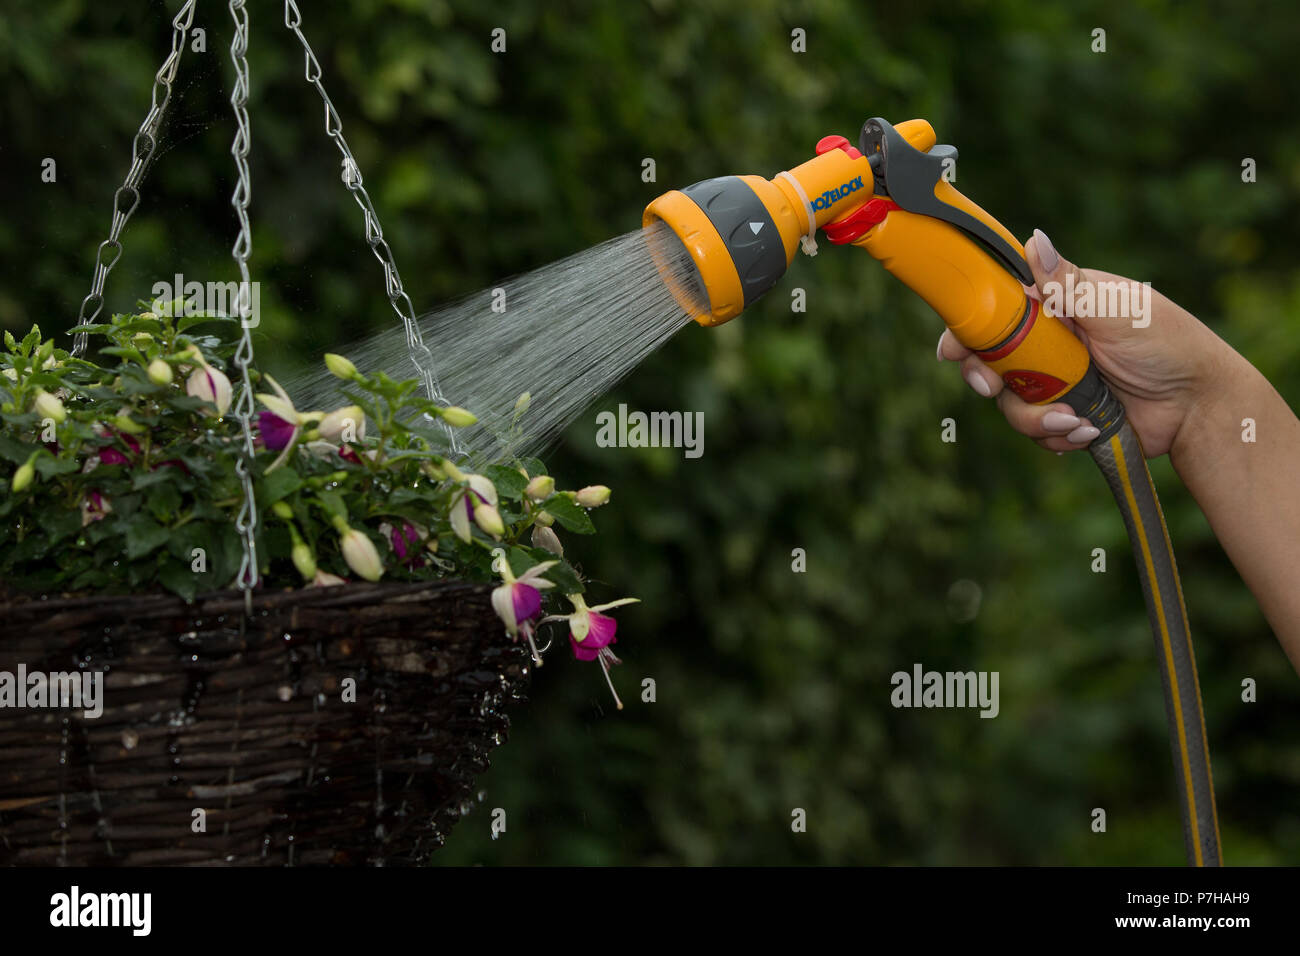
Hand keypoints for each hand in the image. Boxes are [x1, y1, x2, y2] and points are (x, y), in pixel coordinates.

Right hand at [936, 228, 1233, 456]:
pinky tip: (1088, 431)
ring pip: (1011, 403)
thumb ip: (1068, 283)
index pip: (998, 312)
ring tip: (1076, 420)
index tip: (952, 349)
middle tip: (990, 388)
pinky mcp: (1067, 417)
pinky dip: (1058, 435)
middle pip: (991, 361)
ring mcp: (1057, 383)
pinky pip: (1038, 431)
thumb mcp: (1115, 308)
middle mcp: (1051, 345)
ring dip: (1036, 417)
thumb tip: (1032, 238)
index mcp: (1058, 308)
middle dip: (986, 378)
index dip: (969, 330)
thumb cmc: (1168, 343)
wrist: (1200, 405)